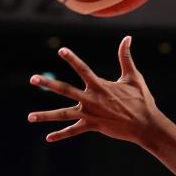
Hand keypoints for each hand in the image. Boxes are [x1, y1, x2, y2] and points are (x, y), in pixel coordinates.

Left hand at [28, 37, 160, 146]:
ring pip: (63, 114)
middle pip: (65, 90)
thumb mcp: (134, 77)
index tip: (61, 50)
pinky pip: (74, 130)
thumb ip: (126, 57)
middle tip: (33, 79)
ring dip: (46, 115)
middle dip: (48, 84)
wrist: (145, 124)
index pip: (83, 69)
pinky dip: (61, 134)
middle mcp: (92, 99)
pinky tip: (49, 138)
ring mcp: (90, 113)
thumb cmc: (142, 100)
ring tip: (30, 117)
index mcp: (101, 86)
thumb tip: (127, 37)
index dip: (72, 59)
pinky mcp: (92, 126)